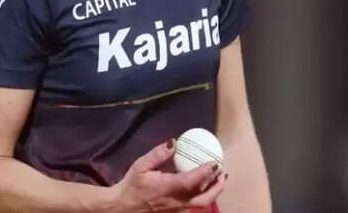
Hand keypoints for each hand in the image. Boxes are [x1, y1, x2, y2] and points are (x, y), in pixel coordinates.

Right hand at [104, 139, 225, 211]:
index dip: (206, 172)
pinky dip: (204, 196)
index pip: (192, 181)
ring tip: (220, 180)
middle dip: (217, 185)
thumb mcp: (140, 166)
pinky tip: (206, 188)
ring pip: (202, 203)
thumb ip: (158, 154)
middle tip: (223, 172)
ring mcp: (179, 209)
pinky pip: (195, 205)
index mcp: (168, 188)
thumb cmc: (132, 185)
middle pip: (205, 197)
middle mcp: (177, 201)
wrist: (124, 208)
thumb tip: (174, 142)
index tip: (215, 162)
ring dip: (214, 191)